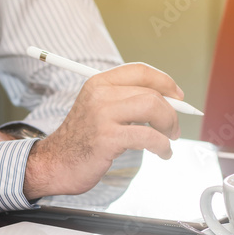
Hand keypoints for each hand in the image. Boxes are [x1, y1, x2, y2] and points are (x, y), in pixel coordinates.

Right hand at [24, 63, 181, 197]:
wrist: (55, 163)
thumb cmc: (82, 140)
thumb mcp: (100, 110)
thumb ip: (127, 102)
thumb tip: (170, 102)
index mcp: (99, 83)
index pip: (140, 71)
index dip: (165, 82)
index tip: (178, 96)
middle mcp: (100, 94)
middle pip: (151, 92)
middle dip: (171, 111)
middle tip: (174, 129)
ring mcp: (103, 116)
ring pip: (153, 108)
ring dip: (169, 126)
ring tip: (169, 139)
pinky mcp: (107, 138)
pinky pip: (148, 137)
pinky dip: (163, 146)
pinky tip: (163, 152)